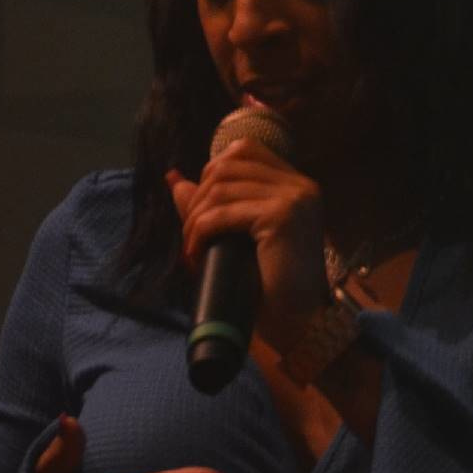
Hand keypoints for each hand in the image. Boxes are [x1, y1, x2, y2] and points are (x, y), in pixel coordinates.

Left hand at [166, 134, 329, 354]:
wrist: (297, 322)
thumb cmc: (270, 285)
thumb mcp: (238, 235)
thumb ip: (212, 202)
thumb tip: (172, 177)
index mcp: (297, 185)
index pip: (244, 150)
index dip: (211, 172)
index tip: (201, 210)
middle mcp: (300, 185)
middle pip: (226, 166)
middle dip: (197, 198)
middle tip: (191, 235)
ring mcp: (293, 198)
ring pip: (219, 190)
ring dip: (194, 220)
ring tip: (192, 250)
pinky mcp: (281, 217)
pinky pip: (221, 214)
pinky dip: (199, 233)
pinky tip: (196, 255)